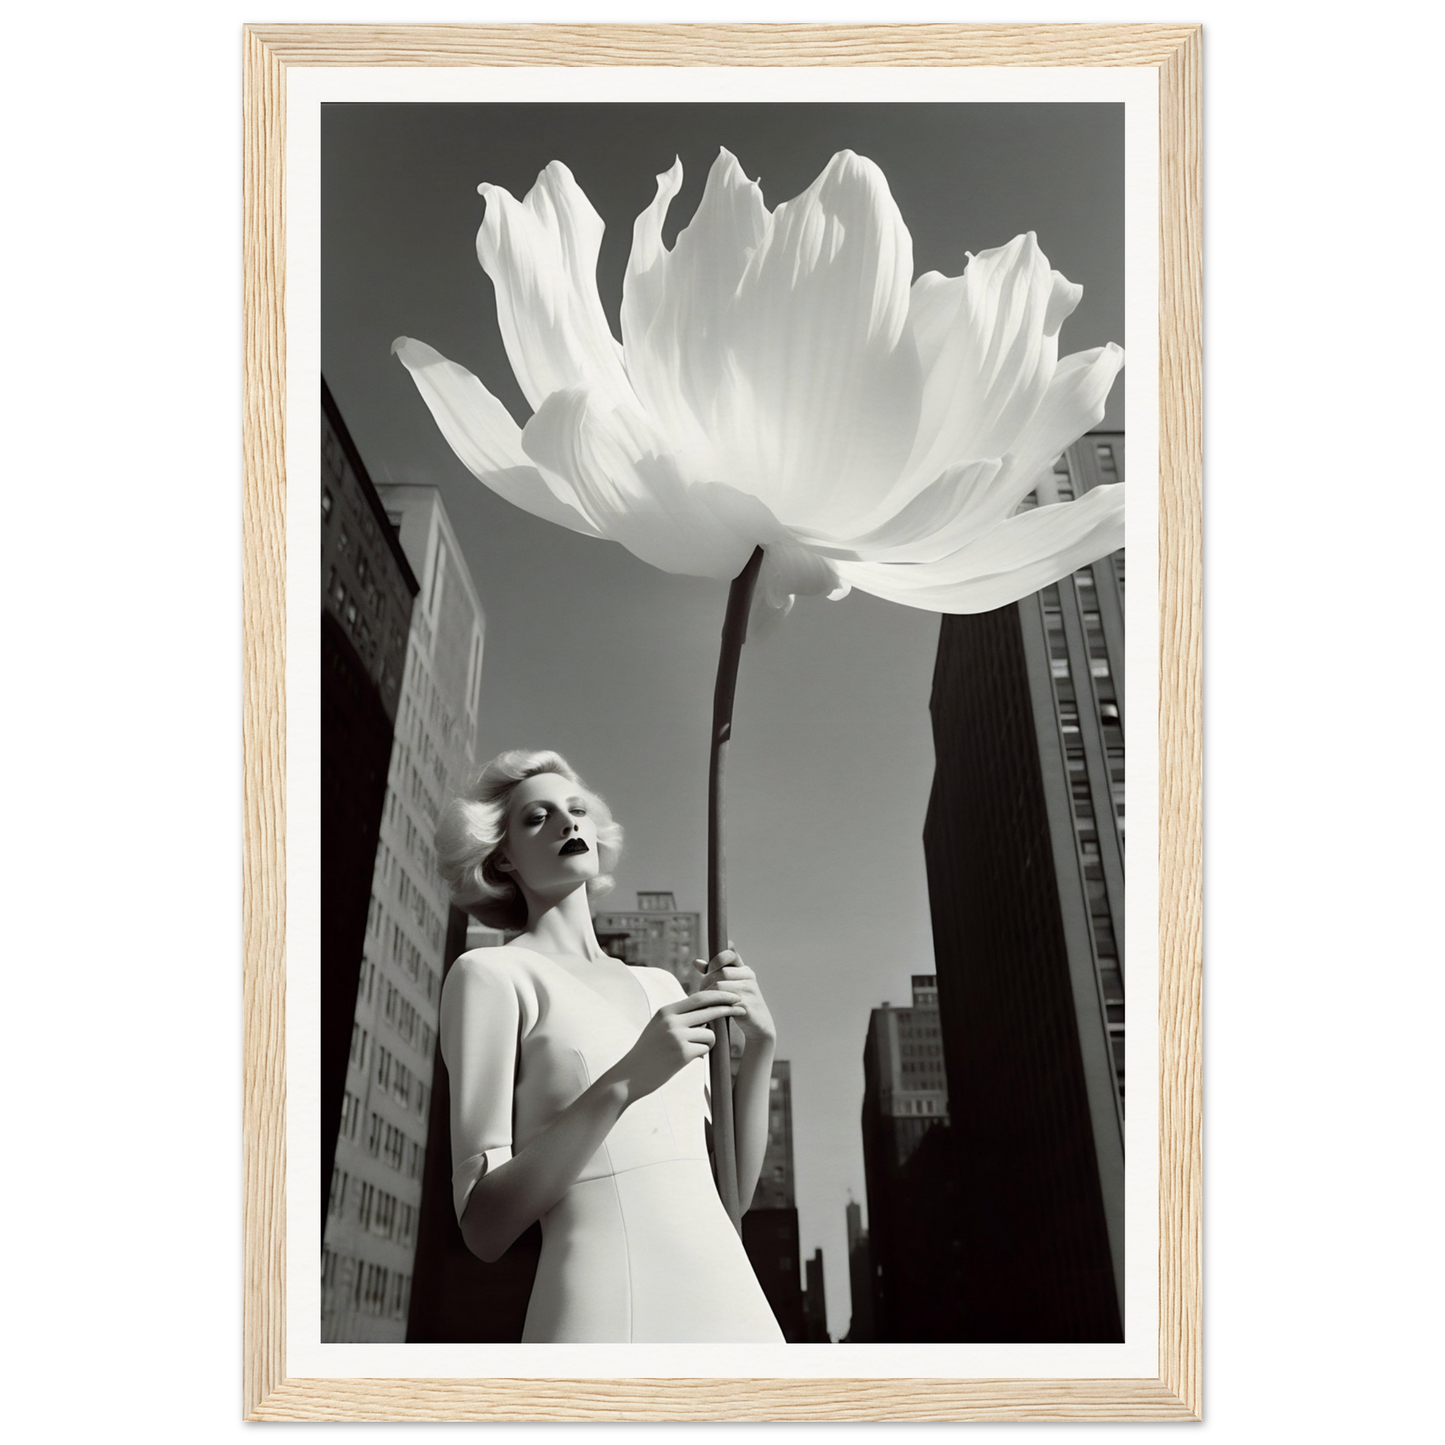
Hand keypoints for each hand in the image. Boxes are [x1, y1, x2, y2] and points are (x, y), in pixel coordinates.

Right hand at [611, 989, 745, 1100]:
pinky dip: (701, 1053)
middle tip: (742, 1009)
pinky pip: (704, 1050)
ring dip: (708, 1042)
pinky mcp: (682, 1054)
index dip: (719, 995)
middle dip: (728, 1008)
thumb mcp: (658, 1026)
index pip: (699, 998)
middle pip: (709, 1010)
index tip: (733, 996)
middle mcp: (671, 1021)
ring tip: (692, 1050)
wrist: (630, 1075)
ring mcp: (677, 1037)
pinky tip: (686, 1059)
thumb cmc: (648, 1052)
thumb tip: (706, 1010)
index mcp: (666, 1011)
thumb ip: (678, 1017)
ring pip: (709, 1034)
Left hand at [693, 946, 775, 1045]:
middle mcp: (749, 977)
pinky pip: (723, 1001)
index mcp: (745, 970)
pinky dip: (713, 1004)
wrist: (759, 1025)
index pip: (730, 954)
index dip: (716, 959)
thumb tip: (696, 962)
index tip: (709, 969)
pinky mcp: (746, 1005)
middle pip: (720, 972)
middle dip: (707, 981)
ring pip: (720, 985)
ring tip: (704, 999)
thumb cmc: (740, 1003)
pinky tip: (709, 1008)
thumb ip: (714, 973)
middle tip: (702, 990)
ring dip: (708, 993)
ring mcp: (749, 990)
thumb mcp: (730, 986)